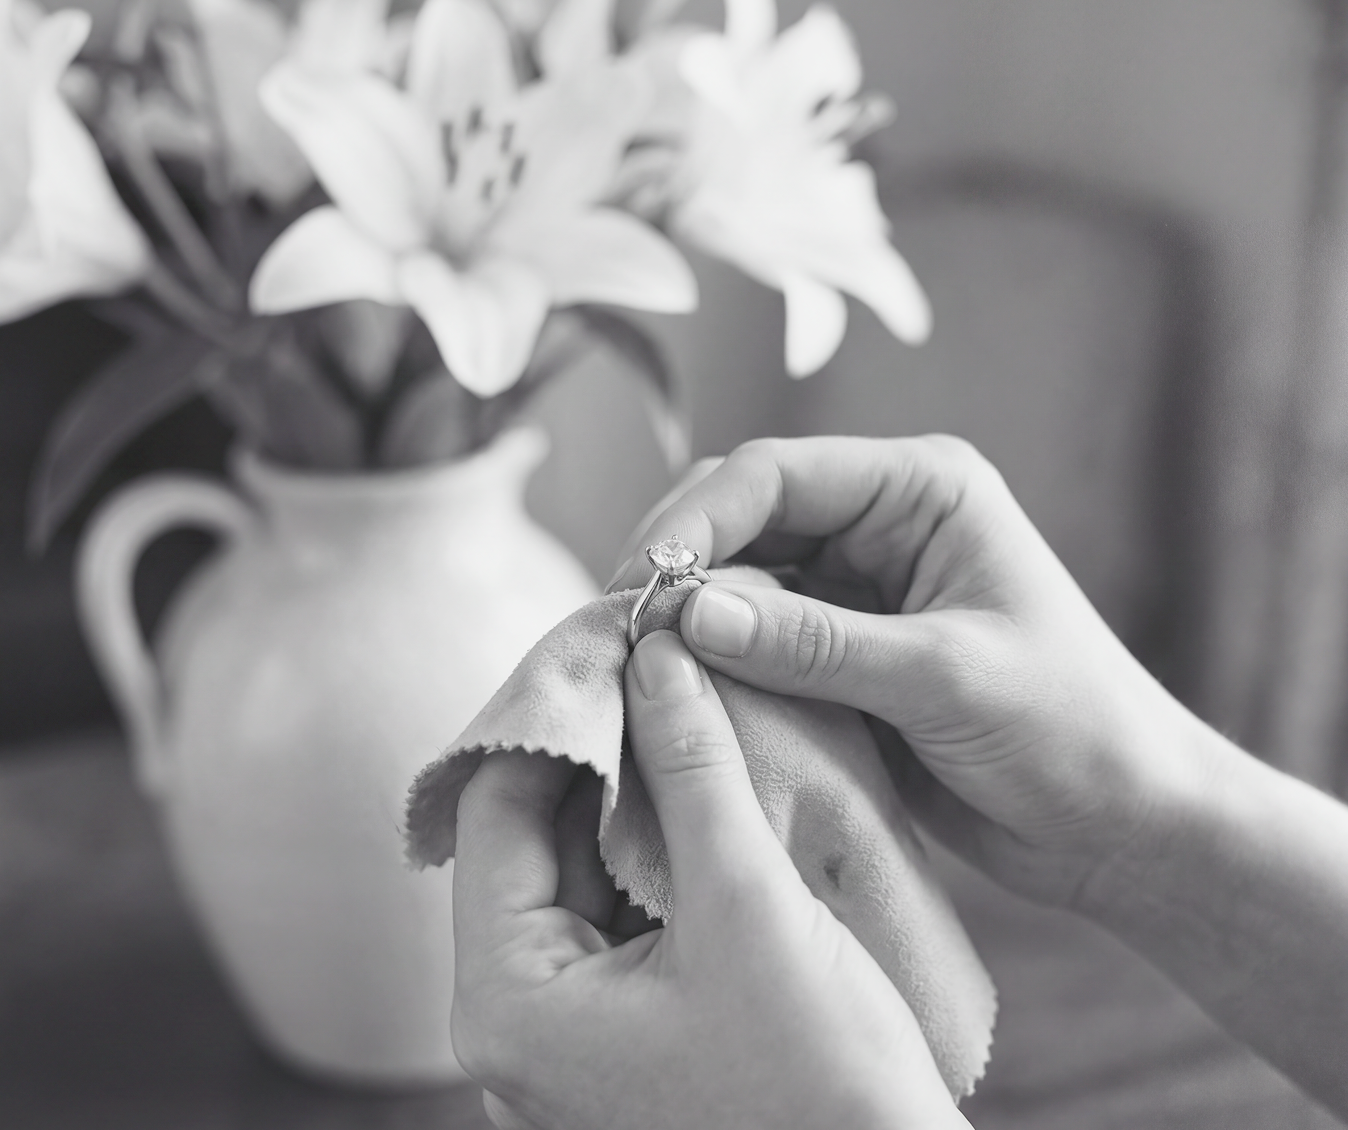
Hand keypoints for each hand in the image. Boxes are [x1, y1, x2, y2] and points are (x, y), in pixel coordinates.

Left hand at [450, 629, 969, 1129]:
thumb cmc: (821, 1089)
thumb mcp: (749, 906)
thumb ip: (693, 769)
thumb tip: (656, 656)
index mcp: (507, 1003)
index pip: (495, 810)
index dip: (559, 716)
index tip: (615, 643)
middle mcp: (514, 1026)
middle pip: (531, 841)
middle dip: (597, 750)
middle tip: (655, 665)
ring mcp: (564, 1039)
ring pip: (575, 874)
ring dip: (628, 796)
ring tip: (682, 712)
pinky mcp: (616, 1040)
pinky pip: (612, 917)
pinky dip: (651, 852)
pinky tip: (699, 794)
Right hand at [607, 435, 1203, 909]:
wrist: (1122, 825)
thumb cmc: (1070, 733)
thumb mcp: (942, 679)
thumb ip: (813, 644)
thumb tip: (686, 613)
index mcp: (922, 488)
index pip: (776, 474)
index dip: (695, 523)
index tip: (638, 590)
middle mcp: (882, 521)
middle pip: (743, 512)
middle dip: (678, 562)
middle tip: (618, 628)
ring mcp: (857, 585)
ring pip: (738, 574)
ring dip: (688, 613)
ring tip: (631, 661)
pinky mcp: (840, 649)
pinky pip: (755, 637)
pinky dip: (714, 660)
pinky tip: (677, 690)